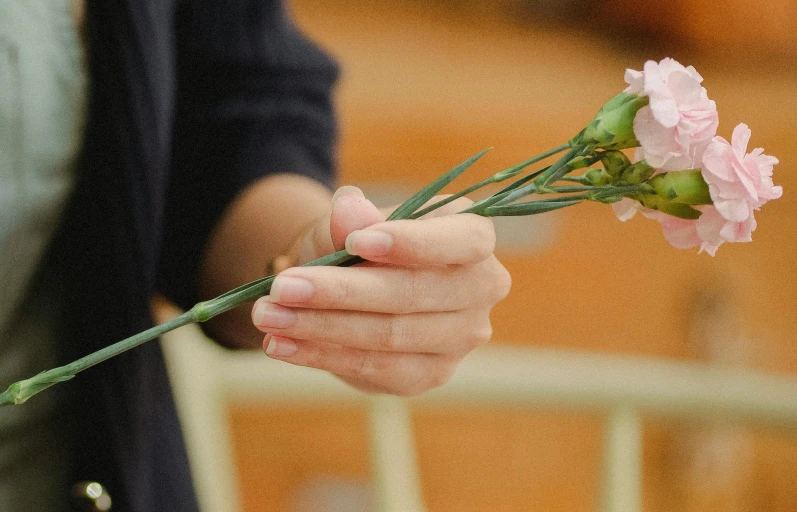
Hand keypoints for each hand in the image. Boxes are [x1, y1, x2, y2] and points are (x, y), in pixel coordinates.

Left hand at [251, 186, 510, 395]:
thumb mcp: (350, 221)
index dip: (409, 244)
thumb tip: (350, 210)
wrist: (353, 284)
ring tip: (269, 315)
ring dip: (321, 327)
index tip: (353, 244)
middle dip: (341, 292)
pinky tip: (282, 344)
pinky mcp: (430, 374)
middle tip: (283, 287)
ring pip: (389, 336)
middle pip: (413, 294)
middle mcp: (482, 288)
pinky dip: (321, 355)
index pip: (459, 242)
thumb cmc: (359, 243)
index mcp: (474, 235)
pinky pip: (374, 368)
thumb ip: (353, 217)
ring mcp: (460, 338)